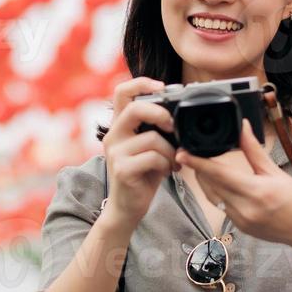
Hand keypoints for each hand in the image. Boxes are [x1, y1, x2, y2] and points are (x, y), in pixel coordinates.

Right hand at [100, 76, 179, 228]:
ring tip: (172, 161)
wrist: (127, 208)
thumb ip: (155, 130)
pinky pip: (154, 158)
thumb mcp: (148, 148)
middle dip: (160, 114)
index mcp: (119, 126)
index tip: (162, 86)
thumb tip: (178, 115)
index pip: (121, 93)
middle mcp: (113, 136)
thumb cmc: (142, 175)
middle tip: (172, 126)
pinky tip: (166, 172)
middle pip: (135, 109)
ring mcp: (115, 153)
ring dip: (170, 151)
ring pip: (152, 138)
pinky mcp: (122, 170)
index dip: (141, 83)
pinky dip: (167, 164)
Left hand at [176, 119, 291, 251]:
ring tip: (204, 165)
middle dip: (199, 169)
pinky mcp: (239, 227)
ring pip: (212, 196)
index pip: (219, 174)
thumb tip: (243, 128)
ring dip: (206, 181)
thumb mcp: (275, 172)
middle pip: (211, 185)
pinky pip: (221, 206)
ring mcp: (240, 221)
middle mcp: (245, 209)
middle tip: (192, 153)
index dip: (198, 163)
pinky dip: (217, 193)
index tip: (183, 153)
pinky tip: (220, 183)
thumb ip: (254, 151)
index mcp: (256, 192)